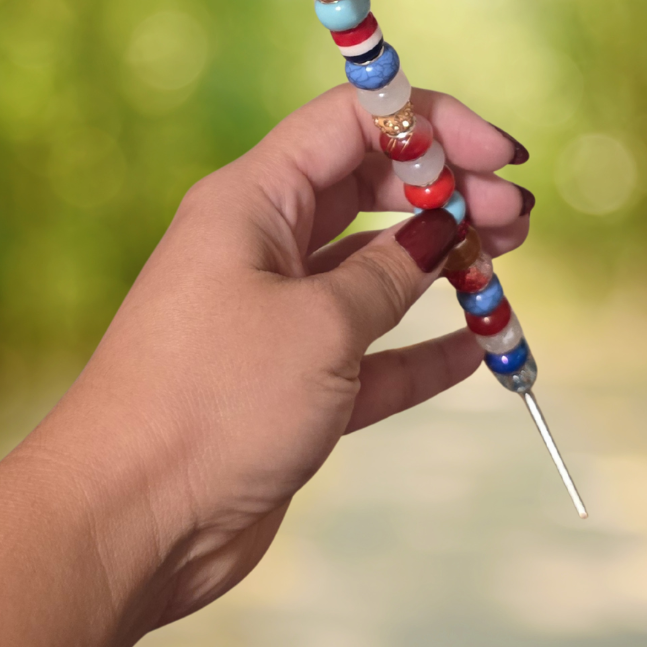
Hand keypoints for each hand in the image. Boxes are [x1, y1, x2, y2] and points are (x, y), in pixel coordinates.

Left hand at [20, 83, 531, 629]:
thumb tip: (440, 235)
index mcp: (254, 201)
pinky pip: (375, 349)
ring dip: (444, 262)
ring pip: (378, 268)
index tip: (500, 154)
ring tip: (508, 259)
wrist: (130, 521)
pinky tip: (477, 346)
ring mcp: (280, 315)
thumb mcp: (318, 325)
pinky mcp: (294, 382)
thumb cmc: (212, 400)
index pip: (354, 125)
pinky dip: (424, 345)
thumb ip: (389, 275)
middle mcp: (266, 245)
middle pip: (373, 189)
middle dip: (449, 192)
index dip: (432, 126)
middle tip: (516, 215)